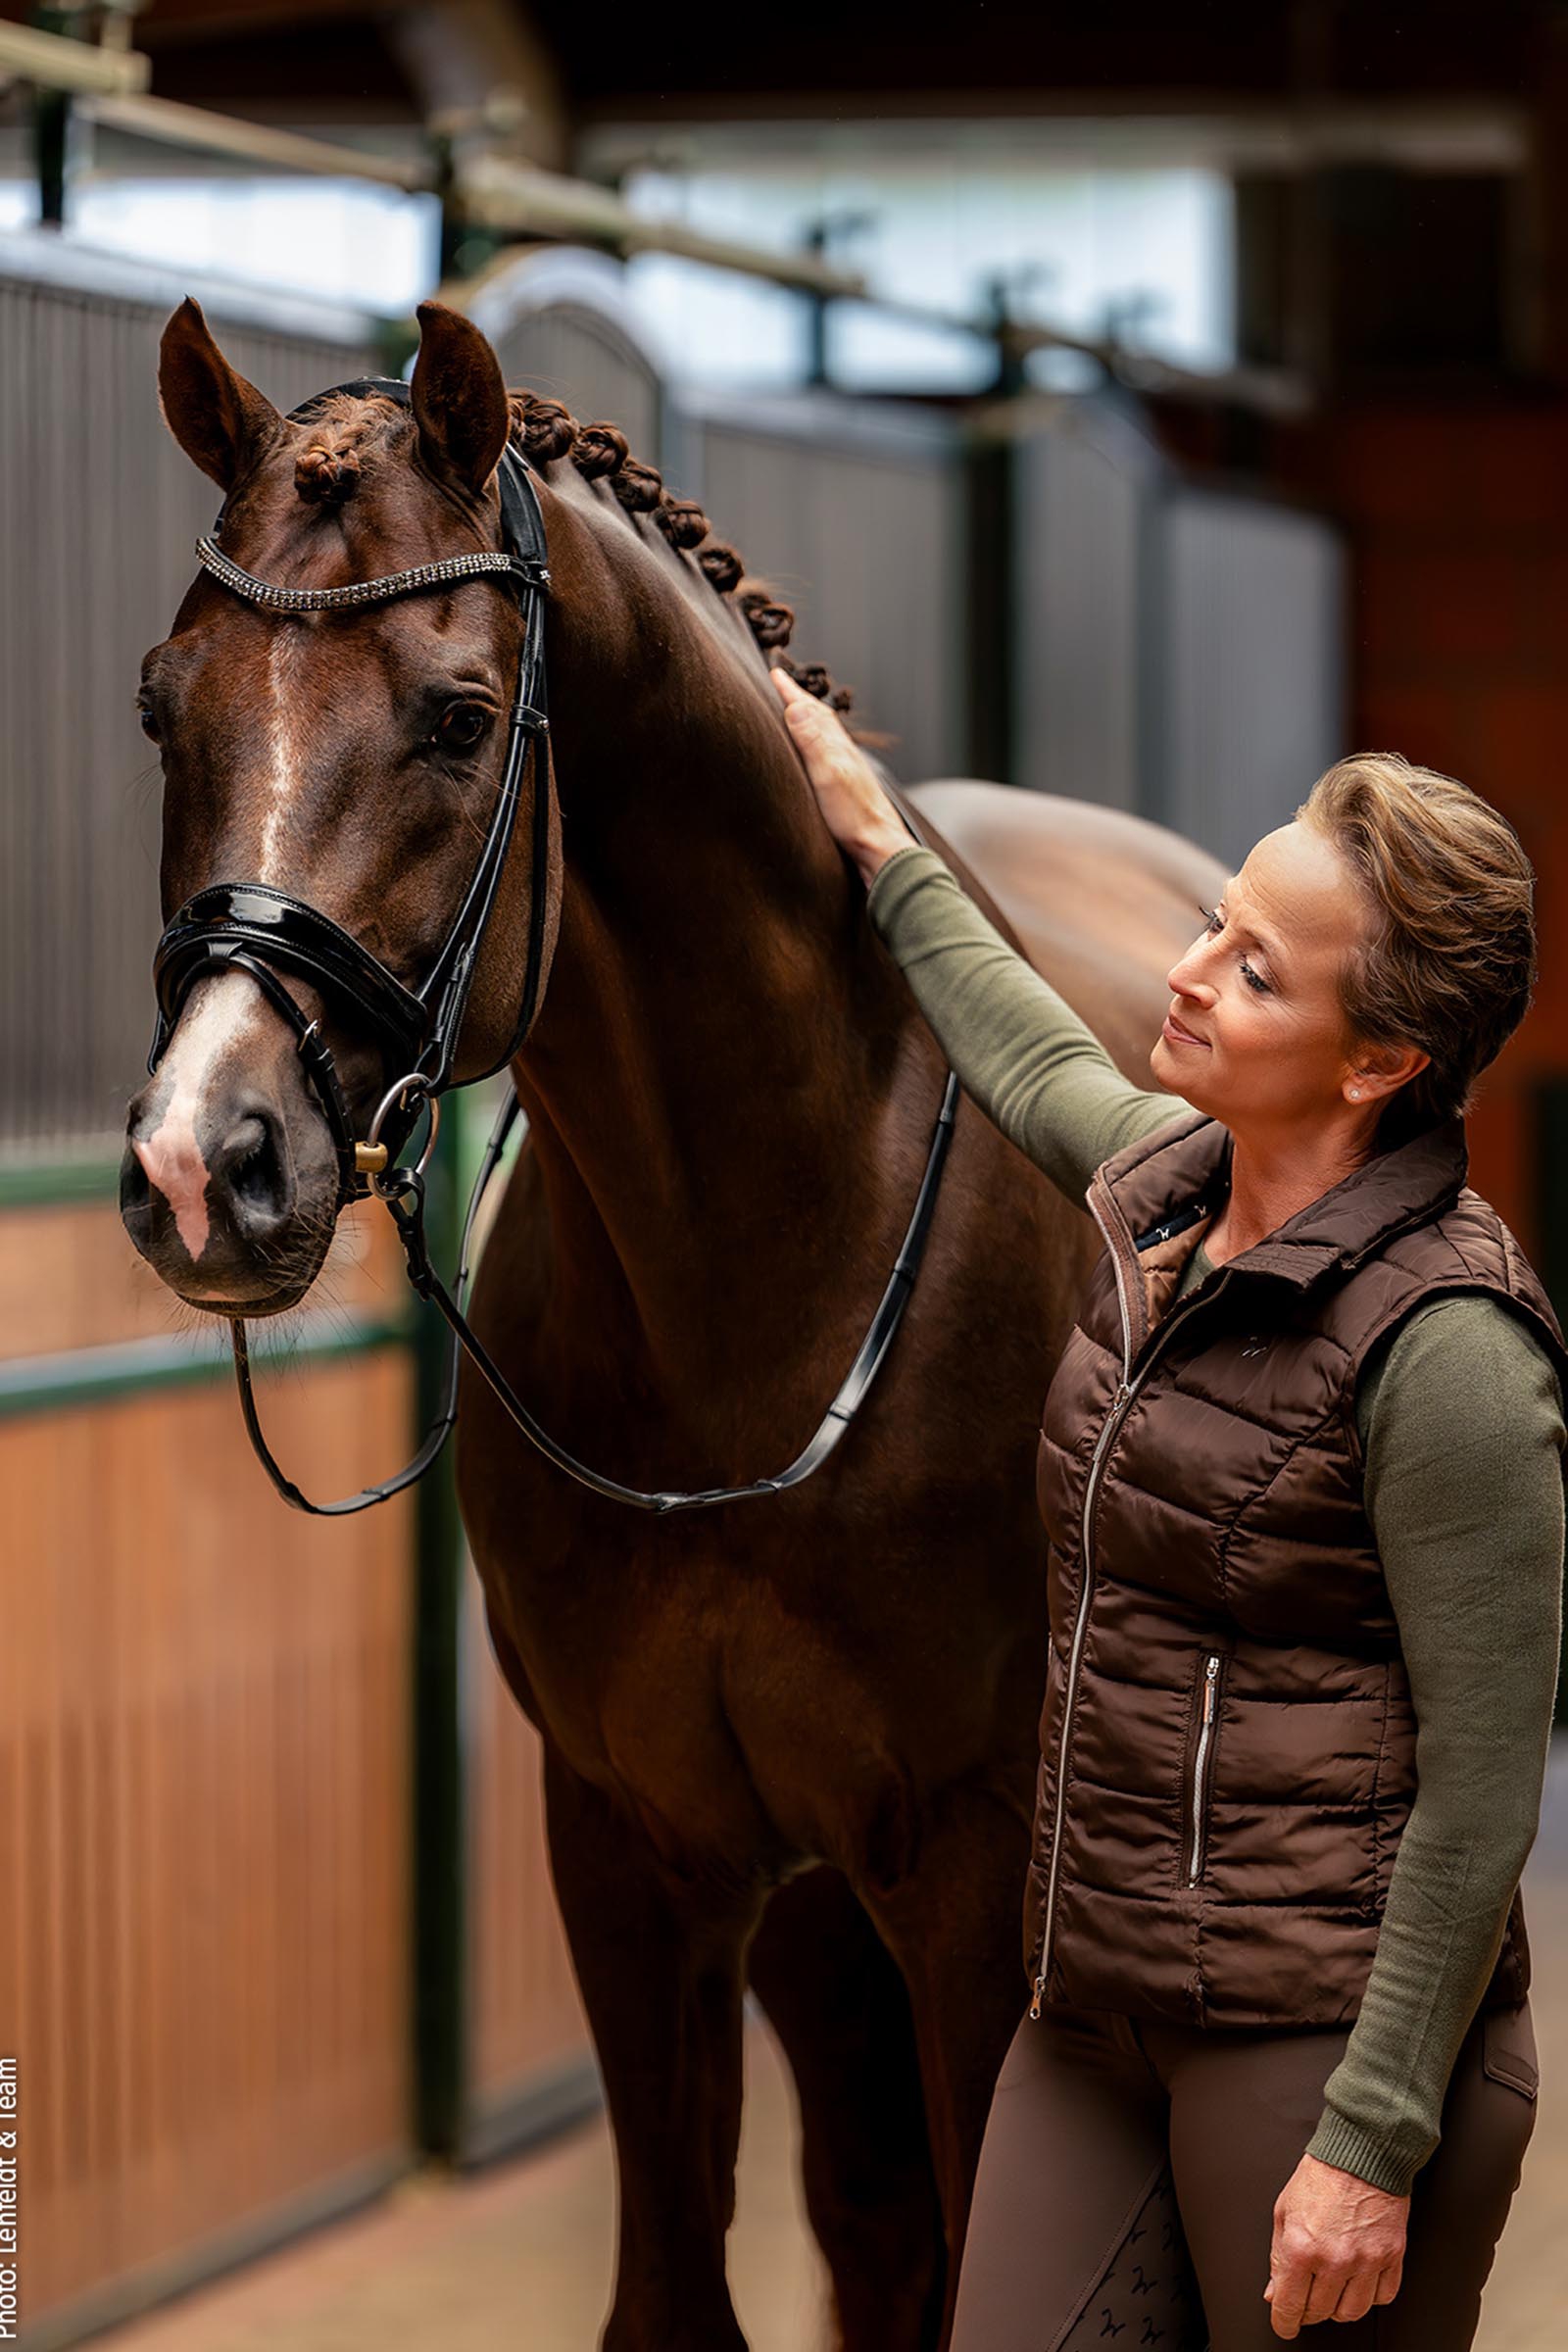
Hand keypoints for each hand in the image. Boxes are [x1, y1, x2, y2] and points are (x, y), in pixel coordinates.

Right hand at [769, 666, 910, 887]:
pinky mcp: (845, 791)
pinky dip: (815, 746)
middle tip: (784, 685)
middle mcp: (843, 755)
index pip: (809, 712)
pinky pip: (826, 756)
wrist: (881, 851)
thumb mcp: (828, 775)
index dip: (790, 692)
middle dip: (799, 700)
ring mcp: (846, 772)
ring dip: (808, 721)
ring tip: (797, 713)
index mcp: (837, 747)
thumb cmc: (856, 819)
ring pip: (824, 737)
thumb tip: (796, 707)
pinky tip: (815, 757)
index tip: (774, 673)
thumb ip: (813, 741)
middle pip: (819, 719)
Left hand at [1265, 2152, 1407, 2335]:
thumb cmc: (1321, 2176)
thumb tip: (1275, 2291)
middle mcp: (1334, 2260)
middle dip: (1308, 2311)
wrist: (1362, 2153)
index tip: (1284, 2324)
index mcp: (1301, 2248)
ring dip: (1338, 2308)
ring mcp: (1366, 2261)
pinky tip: (1359, 2280)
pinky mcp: (1392, 2257)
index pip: (1288, 2305)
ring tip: (1332, 2290)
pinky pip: (1383, 2297)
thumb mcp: (1284, 2211)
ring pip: (1352, 2312)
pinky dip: (1370, 2296)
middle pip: (1320, 2313)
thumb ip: (1277, 2256)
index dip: (1283, 2322)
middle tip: (1305, 2297)